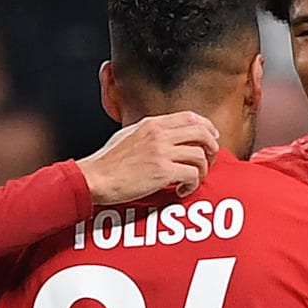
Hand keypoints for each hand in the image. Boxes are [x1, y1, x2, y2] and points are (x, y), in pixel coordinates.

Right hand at [76, 111, 220, 203]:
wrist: (94, 178)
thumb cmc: (107, 162)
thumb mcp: (128, 135)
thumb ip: (149, 132)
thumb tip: (167, 136)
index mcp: (152, 124)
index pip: (190, 117)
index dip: (207, 127)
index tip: (212, 138)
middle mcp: (159, 134)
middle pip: (202, 132)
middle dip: (212, 147)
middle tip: (210, 161)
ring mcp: (161, 151)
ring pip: (201, 155)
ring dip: (202, 170)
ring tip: (192, 180)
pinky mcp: (162, 171)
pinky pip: (192, 174)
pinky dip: (192, 184)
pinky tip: (182, 190)